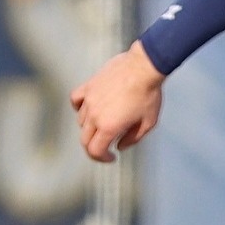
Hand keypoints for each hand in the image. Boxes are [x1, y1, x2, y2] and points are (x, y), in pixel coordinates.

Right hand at [70, 42, 165, 162]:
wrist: (144, 66)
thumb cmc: (149, 94)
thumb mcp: (148, 123)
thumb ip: (133, 138)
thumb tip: (120, 146)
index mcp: (109, 126)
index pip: (95, 151)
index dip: (102, 158)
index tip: (111, 157)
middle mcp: (95, 115)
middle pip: (85, 139)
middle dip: (95, 147)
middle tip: (105, 147)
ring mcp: (89, 99)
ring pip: (81, 121)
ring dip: (91, 128)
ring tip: (104, 124)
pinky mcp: (89, 85)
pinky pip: (75, 99)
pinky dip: (78, 107)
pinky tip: (87, 108)